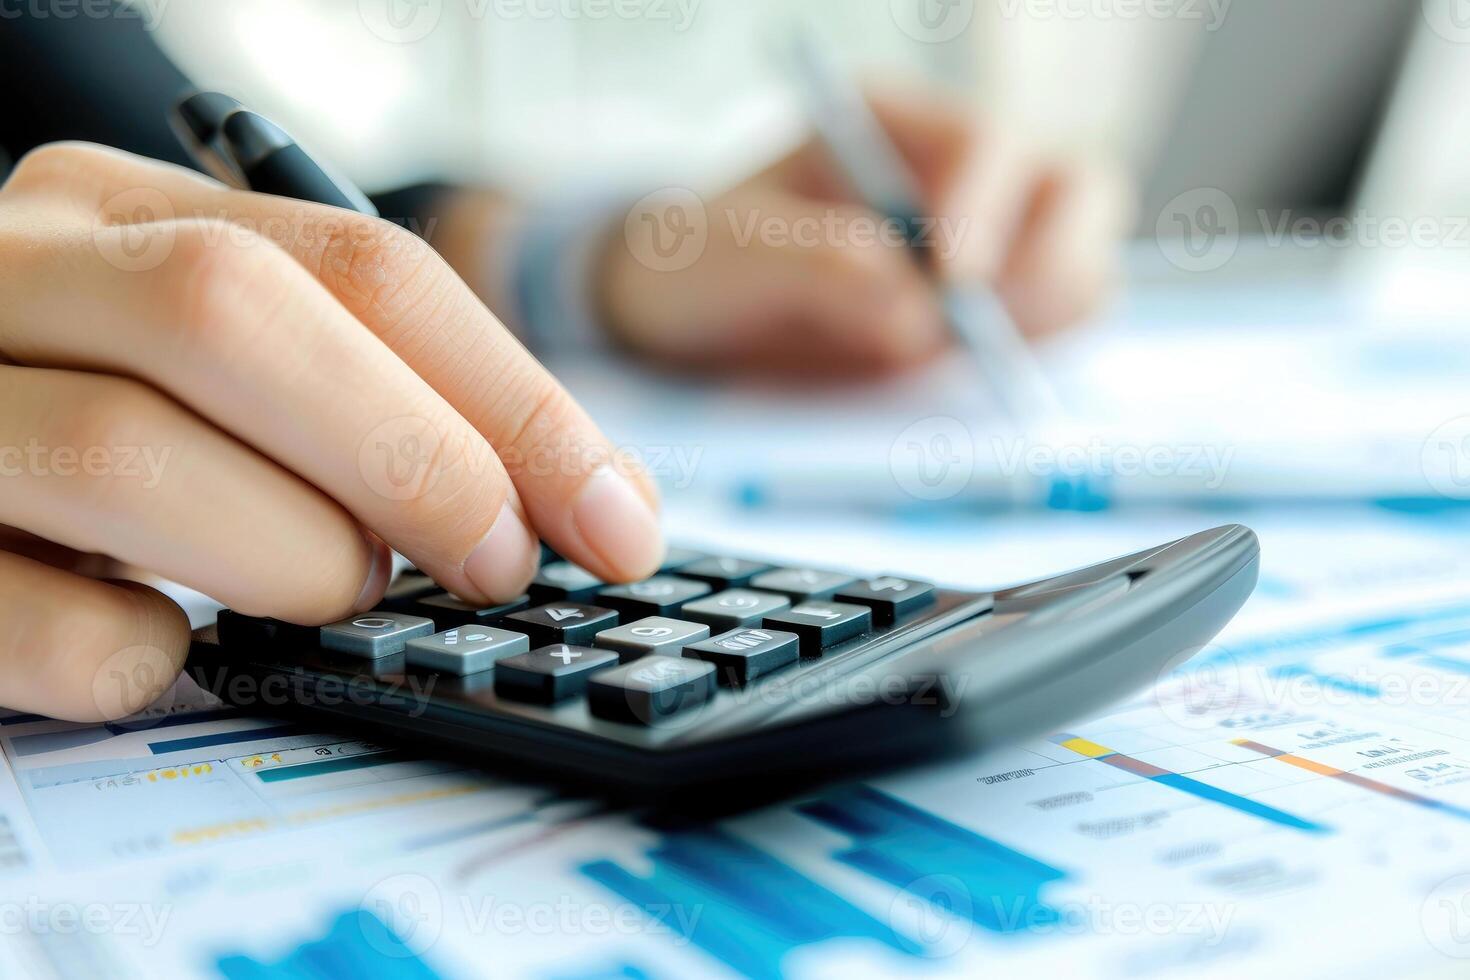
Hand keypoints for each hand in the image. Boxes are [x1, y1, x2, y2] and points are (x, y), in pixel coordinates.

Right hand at [0, 143, 662, 721]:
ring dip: (293, 556)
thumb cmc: (108, 413)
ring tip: (332, 591)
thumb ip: (385, 393)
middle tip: (494, 567)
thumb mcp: (239, 364)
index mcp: (126, 211)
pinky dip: (147, 656)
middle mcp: (17, 276)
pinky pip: (42, 625)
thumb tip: (592, 500)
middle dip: (413, 461)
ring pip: (129, 455)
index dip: (514, 403)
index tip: (614, 520)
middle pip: (237, 316)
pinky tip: (172, 642)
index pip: (364, 267)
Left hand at [599, 87, 1133, 377]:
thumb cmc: (700, 266)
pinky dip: (1040, 361)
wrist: (689, 326)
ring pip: (1083, 266)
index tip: (952, 280)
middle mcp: (959, 176)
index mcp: (893, 126)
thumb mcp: (726, 257)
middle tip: (984, 336)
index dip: (984, 210)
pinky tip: (978, 389)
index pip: (985, 143)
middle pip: (1073, 193)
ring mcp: (991, 247)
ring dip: (1047, 320)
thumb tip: (915, 316)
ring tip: (972, 369)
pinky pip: (1058, 334)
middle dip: (1046, 266)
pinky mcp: (995, 320)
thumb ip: (812, 268)